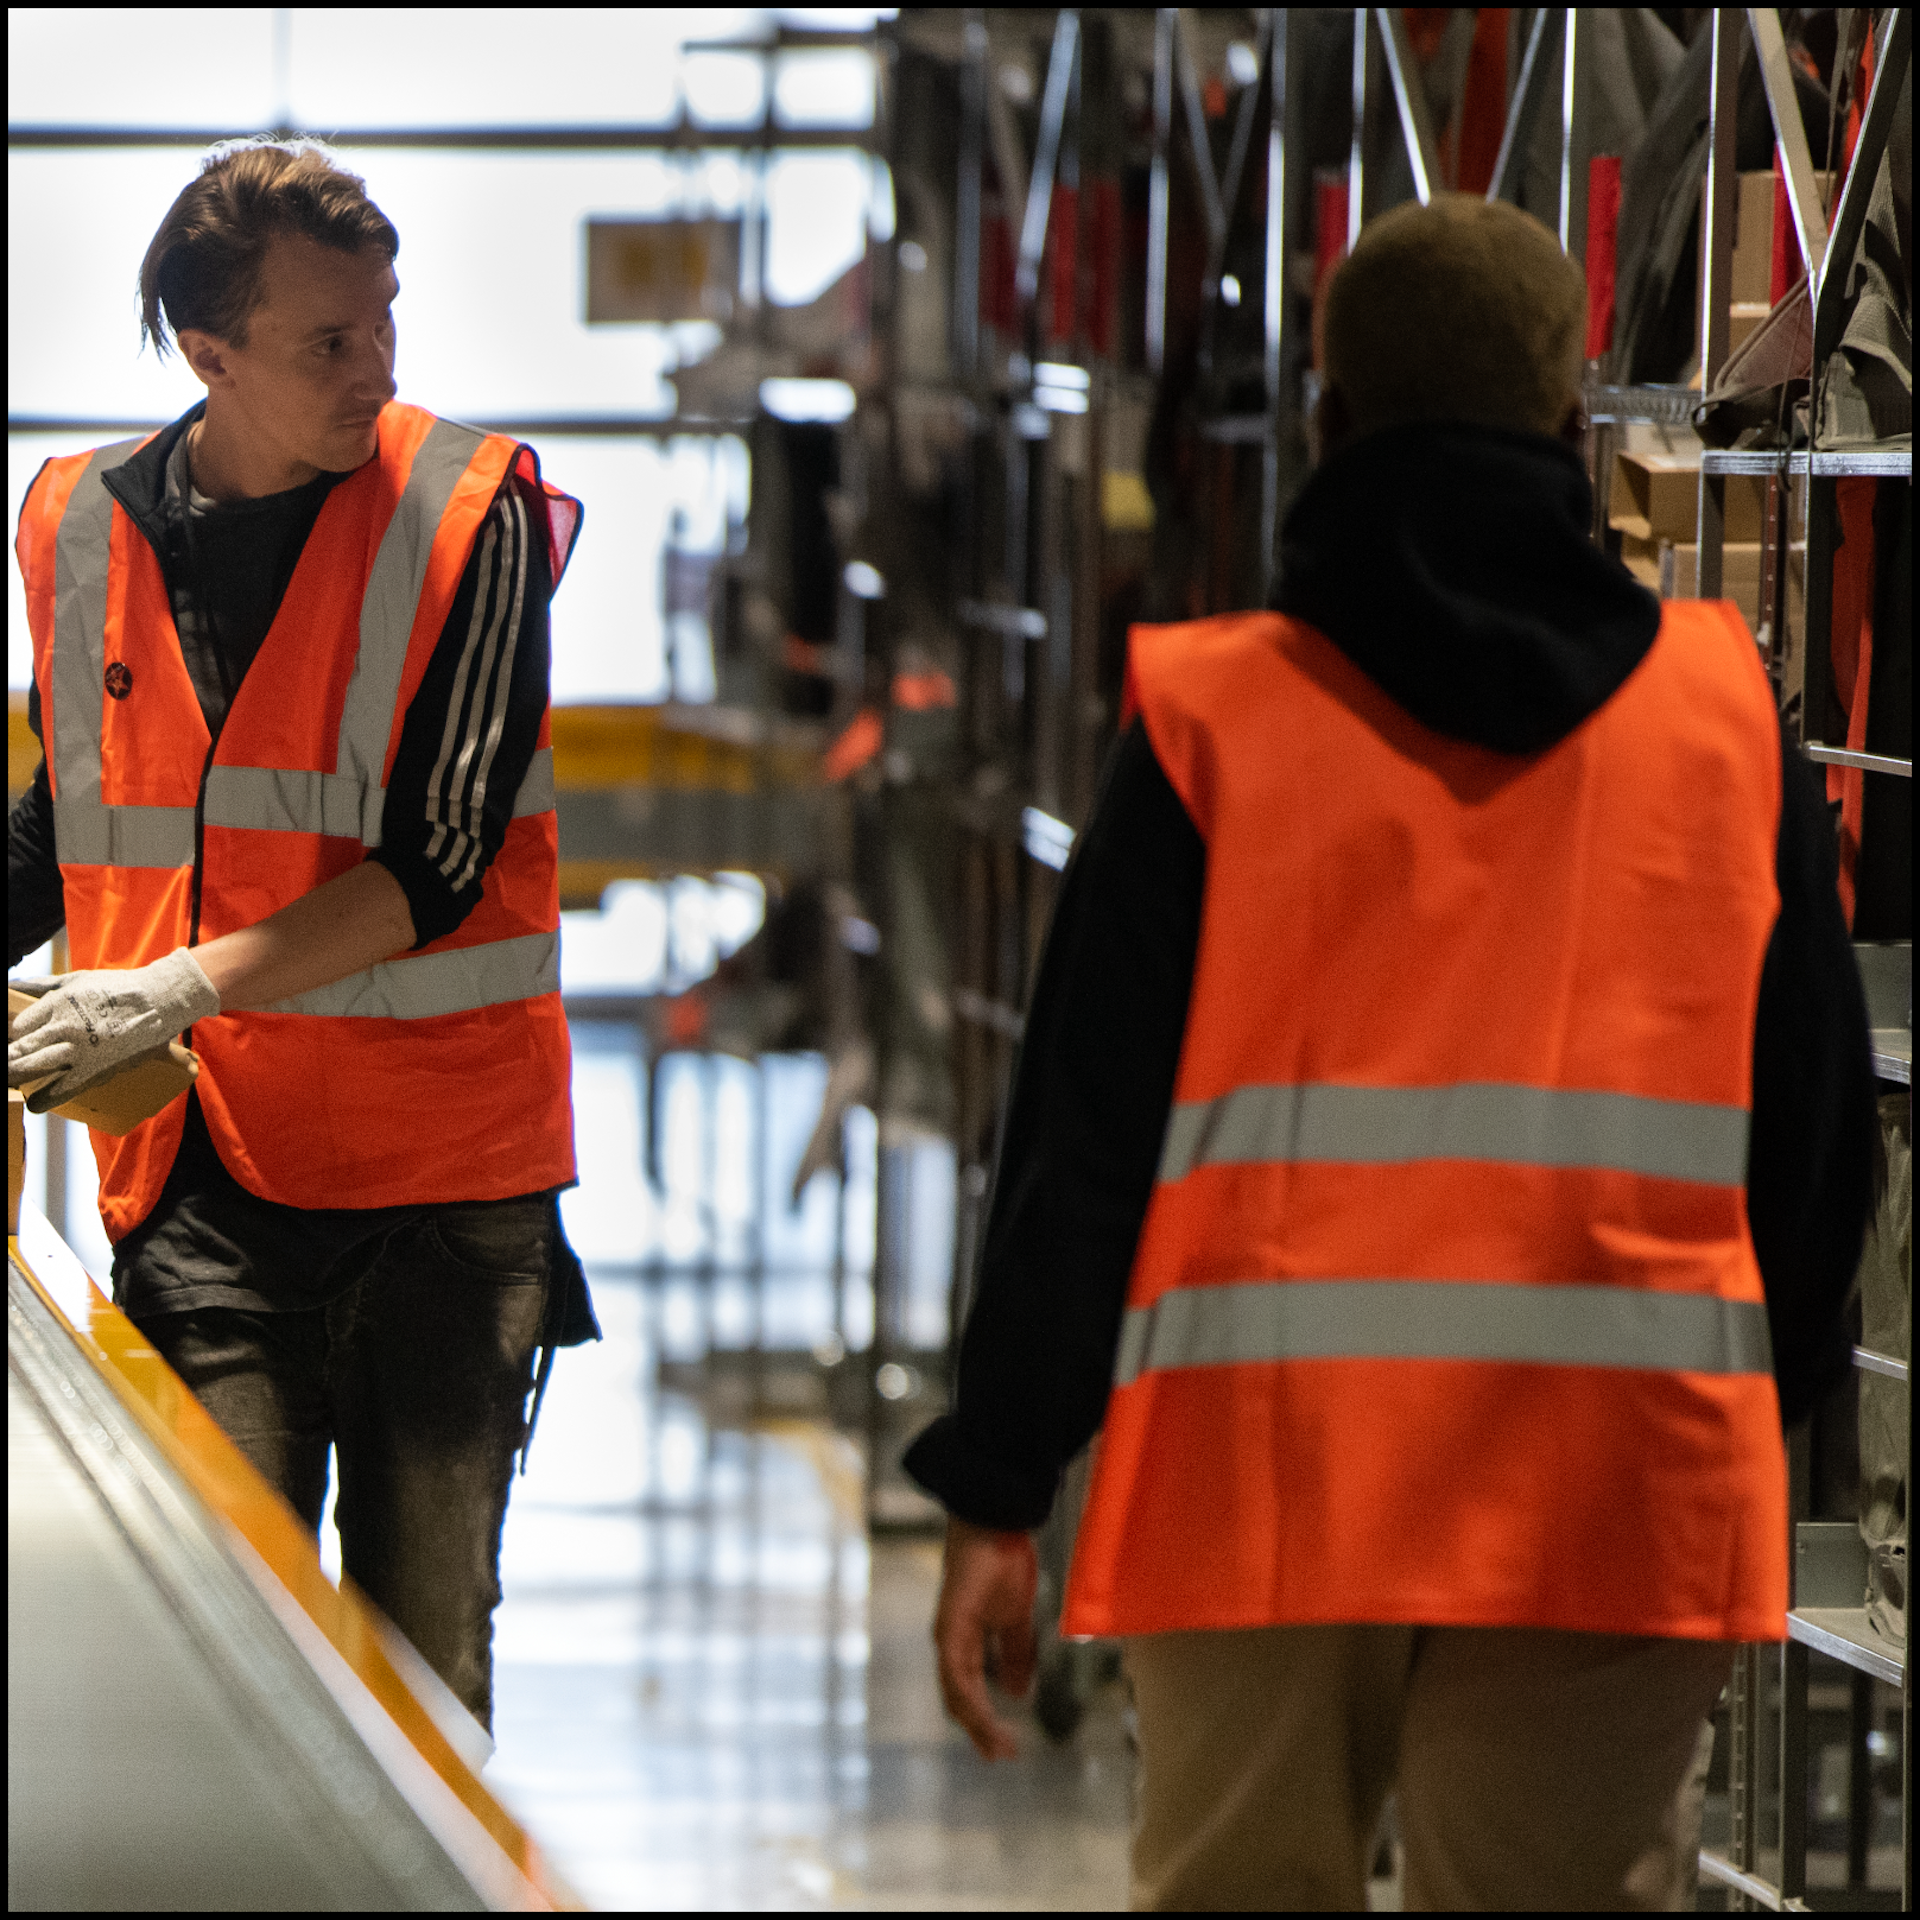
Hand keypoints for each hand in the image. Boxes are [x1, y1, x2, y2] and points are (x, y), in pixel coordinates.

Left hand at [8, 949, 218, 1108]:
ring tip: (9, 1078)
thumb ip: (39, 985)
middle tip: (7, 1063)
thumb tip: (9, 986)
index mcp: (56, 1004)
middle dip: (7, 1059)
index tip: (11, 1041)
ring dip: (14, 1076)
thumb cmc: (118, 988)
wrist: (161, 1001)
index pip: (17, 1027)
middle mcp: (63, 1028)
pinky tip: (35, 1103)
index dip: (9, 1036)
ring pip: (31, 1069)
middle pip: (17, 1051)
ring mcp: (78, 1051)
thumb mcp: (75, 979)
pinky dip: (44, 1099)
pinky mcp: (95, 1070)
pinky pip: (62, 1090)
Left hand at [933, 1516, 1037, 1760]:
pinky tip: (985, 1716)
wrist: (996, 1524)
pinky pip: (958, 1672)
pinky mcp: (952, 1625)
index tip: (1005, 1746)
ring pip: (957, 1691)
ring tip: (998, 1746)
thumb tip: (1017, 1692)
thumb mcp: (1016, 1618)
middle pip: (959, 1698)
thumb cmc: (1004, 1562)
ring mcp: (948, 1634)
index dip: (984, 1719)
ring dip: (977, 1721)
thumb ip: (1015, 1653)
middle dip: (979, 1730)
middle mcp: (950, 1642)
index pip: (969, 1690)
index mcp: (964, 1641)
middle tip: (1000, 1756)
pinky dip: (970, 1697)